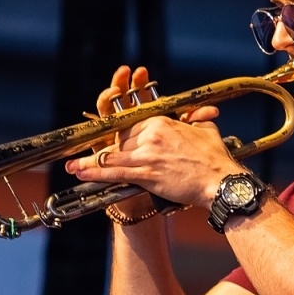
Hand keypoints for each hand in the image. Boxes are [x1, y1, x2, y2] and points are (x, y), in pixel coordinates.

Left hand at [63, 65, 240, 206]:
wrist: (220, 181)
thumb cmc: (215, 158)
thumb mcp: (206, 129)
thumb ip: (197, 118)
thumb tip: (201, 113)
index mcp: (161, 122)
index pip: (131, 126)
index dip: (121, 137)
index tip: (111, 142)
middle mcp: (151, 135)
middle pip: (120, 141)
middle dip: (108, 152)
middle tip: (85, 159)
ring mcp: (147, 154)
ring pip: (111, 155)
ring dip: (89, 162)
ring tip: (73, 167)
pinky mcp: (147, 173)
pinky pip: (115, 171)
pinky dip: (96, 172)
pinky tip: (82, 173)